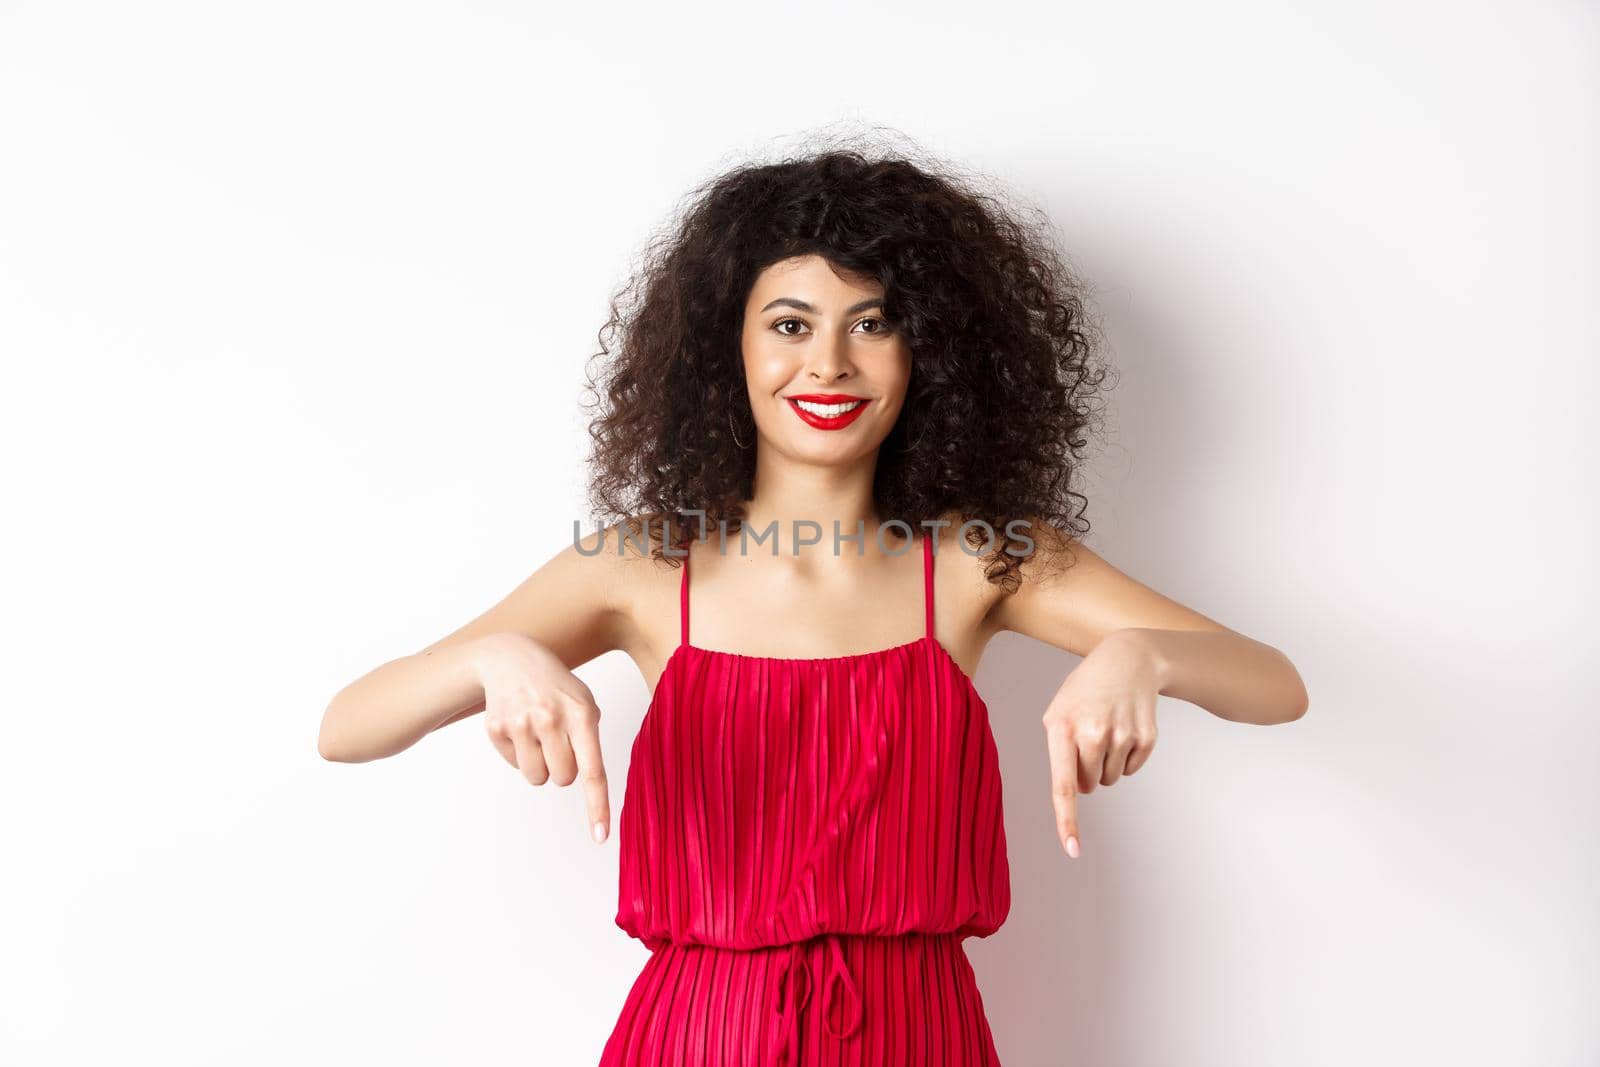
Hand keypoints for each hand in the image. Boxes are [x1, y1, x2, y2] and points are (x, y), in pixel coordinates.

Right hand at [472, 632, 611, 843]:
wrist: (510, 657)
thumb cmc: (555, 687)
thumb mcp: (583, 701)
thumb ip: (590, 738)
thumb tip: (588, 782)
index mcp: (581, 713)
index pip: (592, 769)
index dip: (597, 805)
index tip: (600, 837)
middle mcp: (550, 718)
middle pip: (562, 779)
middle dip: (564, 767)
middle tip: (559, 740)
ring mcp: (520, 723)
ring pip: (537, 778)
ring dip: (541, 764)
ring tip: (540, 735)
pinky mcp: (496, 729)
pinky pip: (515, 766)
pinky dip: (520, 754)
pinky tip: (521, 727)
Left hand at [1041, 629, 1163, 858]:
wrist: (1127, 660)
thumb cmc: (1085, 691)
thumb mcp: (1058, 711)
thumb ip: (1058, 752)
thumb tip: (1075, 791)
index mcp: (1062, 728)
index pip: (1063, 785)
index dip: (1067, 820)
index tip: (1072, 850)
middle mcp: (1093, 733)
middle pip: (1089, 786)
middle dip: (1086, 771)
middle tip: (1088, 737)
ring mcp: (1123, 736)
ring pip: (1111, 779)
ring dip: (1106, 763)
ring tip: (1106, 728)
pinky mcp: (1146, 738)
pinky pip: (1131, 770)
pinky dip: (1126, 758)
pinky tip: (1124, 729)